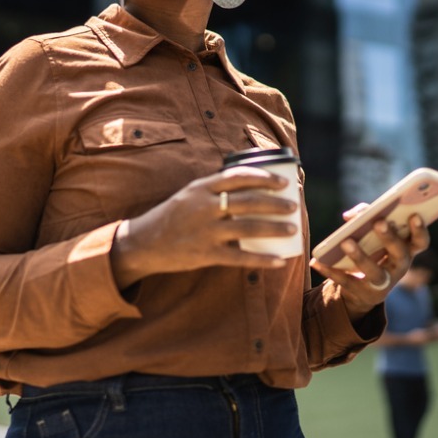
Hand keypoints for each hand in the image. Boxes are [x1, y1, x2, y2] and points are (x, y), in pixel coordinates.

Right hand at [111, 166, 299, 287]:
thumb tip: (250, 185)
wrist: (144, 242)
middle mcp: (204, 206)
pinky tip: (278, 260)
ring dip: (274, 228)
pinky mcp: (205, 254)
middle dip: (275, 204)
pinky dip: (262, 259)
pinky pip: (240, 256)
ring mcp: (205, 231)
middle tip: (293, 206)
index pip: (238, 177)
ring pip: (248, 227)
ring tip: (292, 228)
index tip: (283, 182)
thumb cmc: (173, 216)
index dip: (264, 178)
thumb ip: (215, 189)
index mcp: (201, 188)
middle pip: (248, 202)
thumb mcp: (190, 194)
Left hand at [309, 210, 430, 320]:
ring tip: (345, 241)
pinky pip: (345, 281)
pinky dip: (329, 270)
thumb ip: (364, 216)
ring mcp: (382, 283)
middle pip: (400, 254)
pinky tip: (316, 261)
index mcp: (406, 251)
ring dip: (360, 256)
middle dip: (390, 238)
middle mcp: (398, 268)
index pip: (420, 242)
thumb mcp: (372, 235)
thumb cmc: (371, 251)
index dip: (420, 230)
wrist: (362, 291)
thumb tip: (349, 216)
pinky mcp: (361, 293)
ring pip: (374, 272)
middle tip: (379, 222)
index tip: (414, 214)